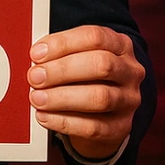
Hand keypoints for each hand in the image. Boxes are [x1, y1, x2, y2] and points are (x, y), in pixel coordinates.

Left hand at [27, 24, 144, 160]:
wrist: (104, 112)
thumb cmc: (83, 76)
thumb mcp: (77, 55)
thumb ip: (59, 52)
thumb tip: (33, 57)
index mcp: (119, 45)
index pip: (95, 37)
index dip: (63, 44)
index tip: (36, 53)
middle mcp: (130, 71)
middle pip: (101, 64)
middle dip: (62, 70)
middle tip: (34, 76)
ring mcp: (129, 100)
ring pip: (100, 97)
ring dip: (62, 97)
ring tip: (36, 98)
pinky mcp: (121, 127)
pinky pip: (94, 127)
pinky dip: (64, 122)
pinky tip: (44, 116)